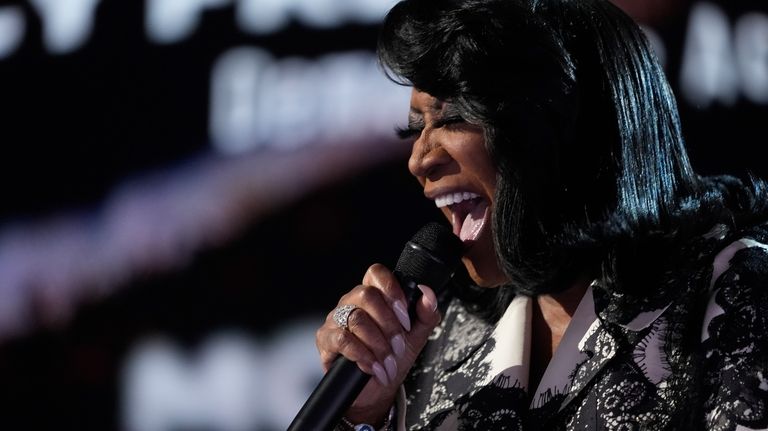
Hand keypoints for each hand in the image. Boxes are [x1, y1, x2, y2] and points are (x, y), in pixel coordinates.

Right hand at [315, 263, 441, 425]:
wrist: (378, 389)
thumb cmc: (394, 357)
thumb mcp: (416, 336)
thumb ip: (426, 314)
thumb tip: (428, 294)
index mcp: (373, 295)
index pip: (376, 273)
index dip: (392, 290)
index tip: (405, 317)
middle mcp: (351, 302)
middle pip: (366, 295)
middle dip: (388, 324)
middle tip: (398, 346)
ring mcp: (335, 319)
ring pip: (356, 319)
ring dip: (378, 344)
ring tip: (388, 362)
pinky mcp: (325, 340)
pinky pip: (342, 339)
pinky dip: (362, 355)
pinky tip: (372, 366)